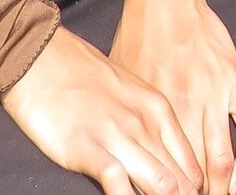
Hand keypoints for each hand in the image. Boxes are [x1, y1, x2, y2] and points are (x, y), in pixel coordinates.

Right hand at [2, 25, 202, 194]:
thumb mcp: (128, 92)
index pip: (193, 165)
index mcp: (159, 109)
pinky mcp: (88, 149)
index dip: (196, 192)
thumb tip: (161, 157)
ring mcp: (118, 137)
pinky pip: (119, 185)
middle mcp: (145, 125)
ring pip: (163, 185)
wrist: (39, 55)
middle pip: (183, 180)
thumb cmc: (81, 74)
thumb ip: (147, 124)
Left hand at [112, 0, 235, 194]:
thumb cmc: (138, 36)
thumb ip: (126, 113)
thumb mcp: (121, 78)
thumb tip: (113, 147)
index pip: (162, 166)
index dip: (166, 192)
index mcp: (153, 110)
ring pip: (220, 156)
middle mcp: (185, 106)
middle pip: (192, 170)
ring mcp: (213, 94)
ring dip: (219, 188)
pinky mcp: (233, 81)